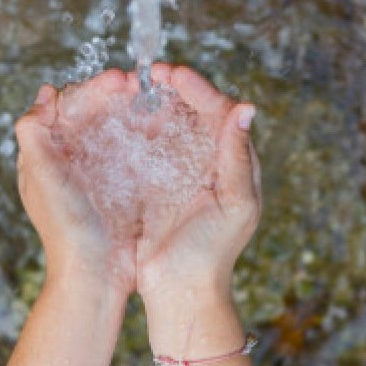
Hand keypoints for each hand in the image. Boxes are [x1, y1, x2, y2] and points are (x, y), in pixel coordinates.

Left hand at [15, 69, 138, 297]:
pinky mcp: (125, 189)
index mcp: (48, 157)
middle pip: (96, 114)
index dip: (94, 88)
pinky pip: (136, 153)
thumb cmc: (67, 228)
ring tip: (159, 99)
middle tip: (145, 83)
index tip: (121, 79)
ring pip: (118, 130)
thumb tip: (46, 94)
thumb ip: (34, 133)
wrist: (96, 276)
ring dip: (138, 111)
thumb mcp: (42, 175)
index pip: (69, 108)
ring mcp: (101, 176)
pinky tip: (167, 127)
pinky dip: (150, 135)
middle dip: (119, 95)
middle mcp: (72, 163)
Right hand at [135, 63, 261, 303]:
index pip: (220, 111)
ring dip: (153, 102)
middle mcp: (209, 161)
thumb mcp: (233, 204)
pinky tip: (120, 116)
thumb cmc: (213, 252)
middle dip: (173, 88)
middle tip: (149, 73)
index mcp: (234, 162)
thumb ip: (238, 157)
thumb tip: (245, 108)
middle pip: (193, 111)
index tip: (172, 73)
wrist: (182, 292)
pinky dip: (135, 126)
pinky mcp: (154, 184)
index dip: (198, 88)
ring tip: (133, 86)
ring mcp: (180, 171)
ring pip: (169, 123)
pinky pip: (146, 145)